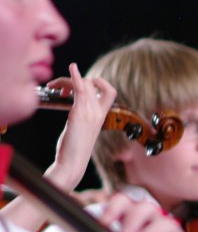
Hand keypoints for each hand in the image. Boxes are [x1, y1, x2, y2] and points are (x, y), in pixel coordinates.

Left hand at [44, 64, 115, 192]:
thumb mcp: (81, 130)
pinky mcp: (79, 114)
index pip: (109, 93)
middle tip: (60, 88)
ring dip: (67, 80)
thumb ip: (81, 118)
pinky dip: (76, 76)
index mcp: (101, 117)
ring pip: (84, 85)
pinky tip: (72, 68)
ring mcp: (90, 113)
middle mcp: (98, 113)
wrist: (72, 163)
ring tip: (53, 86)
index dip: (100, 83)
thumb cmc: (74, 150)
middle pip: (94, 85)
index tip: (83, 83)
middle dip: (76, 80)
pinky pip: (80, 90)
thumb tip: (75, 113)